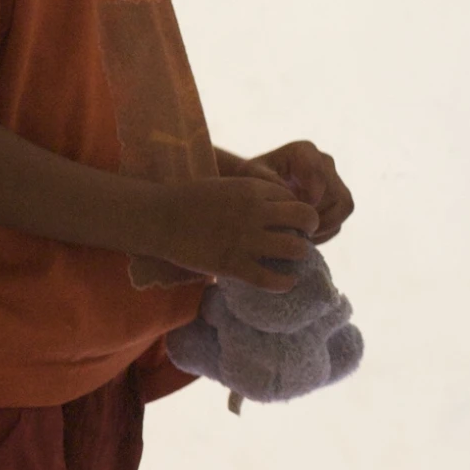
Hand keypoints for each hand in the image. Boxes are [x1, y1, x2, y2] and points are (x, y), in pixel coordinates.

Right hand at [150, 175, 317, 289]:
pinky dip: (283, 283)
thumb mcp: (227, 186)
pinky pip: (271, 278)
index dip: (298, 211)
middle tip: (302, 238)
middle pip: (305, 219)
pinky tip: (286, 283)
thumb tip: (276, 208)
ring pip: (295, 249)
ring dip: (300, 256)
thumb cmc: (190, 200)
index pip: (295, 199)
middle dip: (309, 229)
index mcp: (253, 189)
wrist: (159, 217)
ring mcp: (245, 239)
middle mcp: (255, 212)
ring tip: (294, 261)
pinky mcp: (232, 264)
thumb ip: (252, 194)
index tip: (293, 222)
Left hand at [237, 140, 353, 241]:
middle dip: (316, 214)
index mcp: (304, 151)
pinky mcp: (339, 201)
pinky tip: (304, 236)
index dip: (312, 195)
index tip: (297, 209)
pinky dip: (324, 233)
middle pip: (335, 192)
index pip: (319, 172)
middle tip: (295, 228)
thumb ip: (269, 181)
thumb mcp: (252, 177)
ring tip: (299, 234)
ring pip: (344, 207)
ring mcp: (335, 181)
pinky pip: (341, 221)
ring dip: (323, 225)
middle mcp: (325, 162)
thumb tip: (293, 198)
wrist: (258, 190)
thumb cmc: (252, 180)